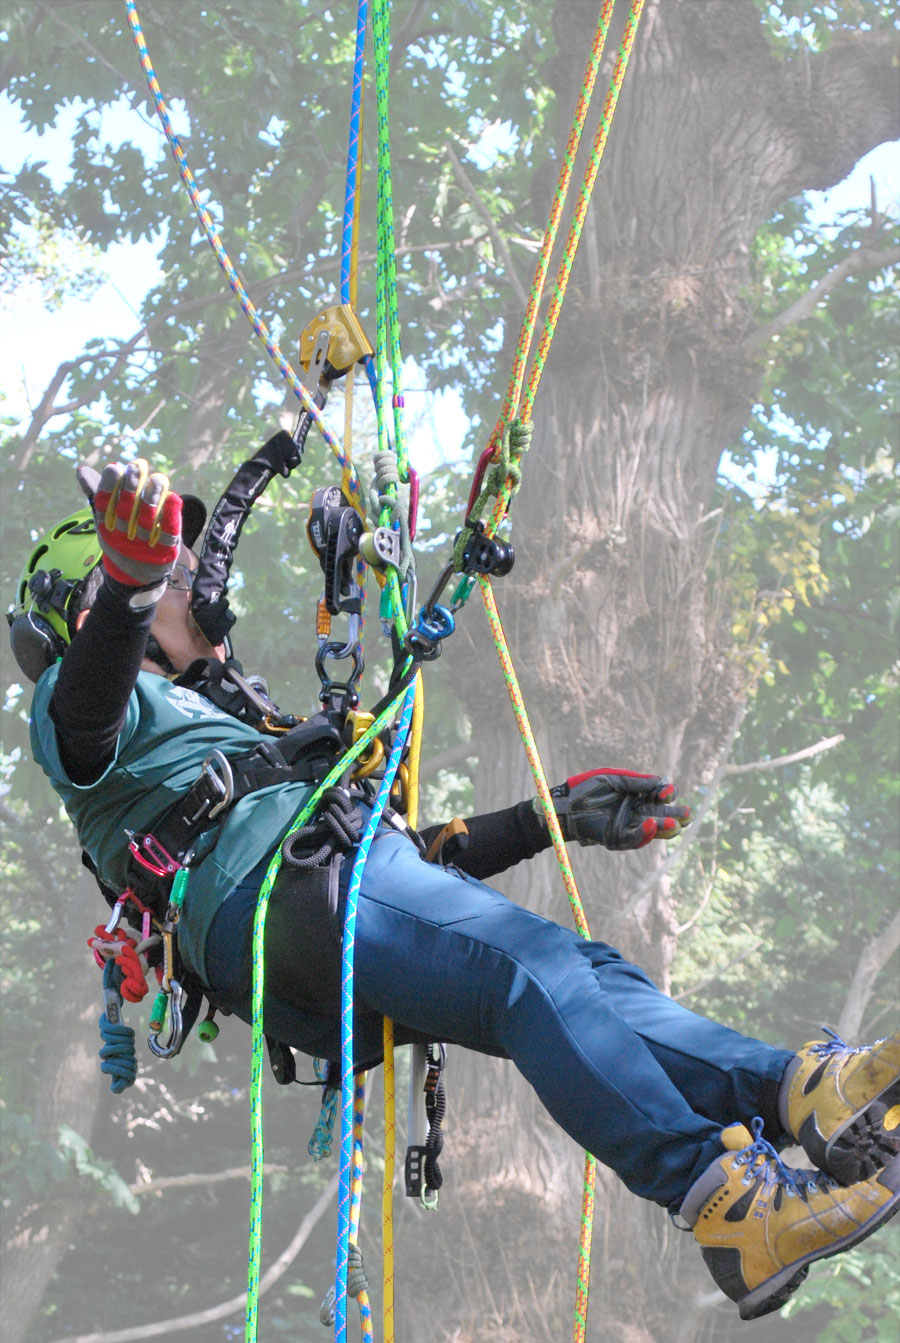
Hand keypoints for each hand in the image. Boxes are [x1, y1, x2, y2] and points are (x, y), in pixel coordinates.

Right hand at [93, 460, 181, 594]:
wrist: (138, 576)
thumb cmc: (122, 537)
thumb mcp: (108, 519)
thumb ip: (98, 493)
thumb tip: (81, 470)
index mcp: (106, 526)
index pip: (103, 503)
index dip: (108, 485)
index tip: (115, 467)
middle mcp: (122, 536)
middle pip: (125, 509)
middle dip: (131, 486)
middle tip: (137, 465)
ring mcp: (143, 546)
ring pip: (146, 519)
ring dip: (152, 497)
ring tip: (157, 478)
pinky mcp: (164, 551)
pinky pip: (167, 533)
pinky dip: (171, 516)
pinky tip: (175, 497)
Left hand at [546, 768, 692, 850]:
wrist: (564, 804)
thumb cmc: (586, 787)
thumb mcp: (612, 778)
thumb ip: (635, 781)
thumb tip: (659, 781)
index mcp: (639, 794)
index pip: (662, 795)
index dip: (668, 793)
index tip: (665, 790)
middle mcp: (638, 811)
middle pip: (664, 814)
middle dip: (677, 815)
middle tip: (687, 814)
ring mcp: (629, 825)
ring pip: (654, 829)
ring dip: (665, 827)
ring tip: (675, 824)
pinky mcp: (618, 838)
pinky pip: (635, 839)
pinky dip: (645, 834)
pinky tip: (652, 825)